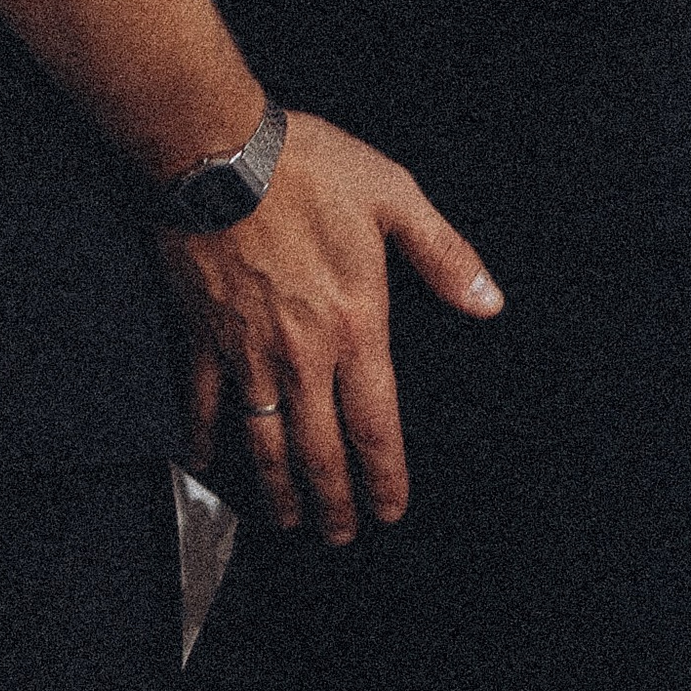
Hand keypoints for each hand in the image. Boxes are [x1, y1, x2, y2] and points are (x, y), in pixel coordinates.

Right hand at [161, 111, 501, 543]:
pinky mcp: (201, 339)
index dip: (383, 477)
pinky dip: (206, 442)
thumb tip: (489, 302)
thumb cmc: (309, 169)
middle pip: (320, 452)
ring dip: (278, 490)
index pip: (375, 425)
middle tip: (340, 536)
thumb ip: (443, 256)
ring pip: (263, 444)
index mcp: (357, 326)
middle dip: (334, 503)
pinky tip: (210, 465)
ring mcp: (247, 354)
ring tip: (288, 521)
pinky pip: (203, 407)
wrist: (218, 155)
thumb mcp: (395, 197)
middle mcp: (303, 357)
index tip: (389, 511)